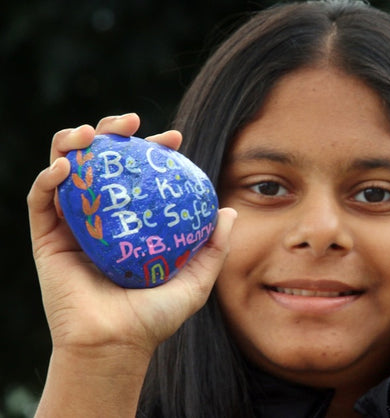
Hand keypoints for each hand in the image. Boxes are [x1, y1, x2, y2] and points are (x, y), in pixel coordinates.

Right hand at [28, 113, 235, 358]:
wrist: (117, 345)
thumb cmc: (155, 317)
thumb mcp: (196, 280)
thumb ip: (214, 247)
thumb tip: (230, 212)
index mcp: (132, 224)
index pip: (138, 176)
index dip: (153, 151)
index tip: (174, 139)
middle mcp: (102, 219)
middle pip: (101, 163)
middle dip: (112, 134)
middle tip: (130, 122)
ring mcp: (74, 226)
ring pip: (67, 171)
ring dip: (74, 143)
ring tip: (91, 133)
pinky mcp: (47, 239)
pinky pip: (41, 199)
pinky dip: (50, 177)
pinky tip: (67, 166)